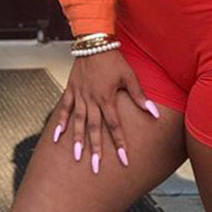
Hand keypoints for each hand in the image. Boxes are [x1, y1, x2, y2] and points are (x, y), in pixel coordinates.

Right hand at [50, 49, 159, 173]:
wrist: (94, 43)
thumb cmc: (114, 59)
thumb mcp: (130, 76)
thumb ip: (140, 97)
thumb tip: (154, 113)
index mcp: (107, 98)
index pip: (114, 126)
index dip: (120, 143)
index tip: (124, 160)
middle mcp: (91, 100)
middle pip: (94, 129)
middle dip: (96, 149)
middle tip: (96, 168)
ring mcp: (79, 96)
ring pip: (77, 122)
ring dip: (77, 140)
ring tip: (77, 157)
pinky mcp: (71, 90)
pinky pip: (63, 109)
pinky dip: (60, 123)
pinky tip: (57, 138)